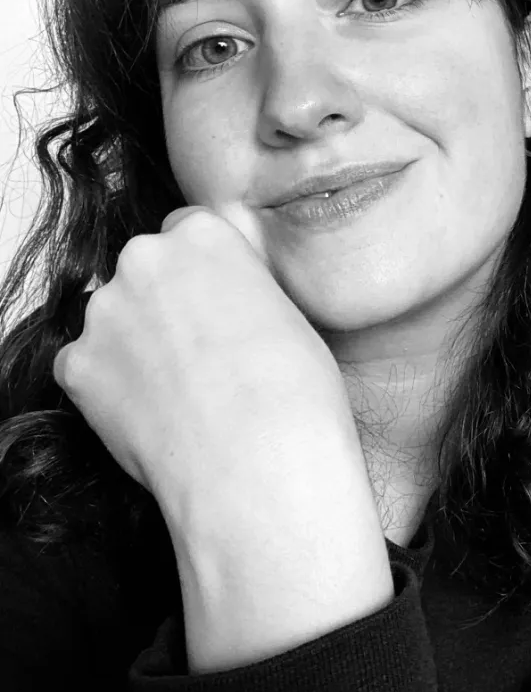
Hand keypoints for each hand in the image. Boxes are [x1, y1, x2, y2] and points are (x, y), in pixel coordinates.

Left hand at [52, 203, 360, 530]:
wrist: (257, 461)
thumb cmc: (293, 391)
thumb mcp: (287, 308)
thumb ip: (245, 283)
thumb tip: (231, 288)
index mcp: (202, 234)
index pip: (190, 231)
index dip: (208, 274)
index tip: (222, 307)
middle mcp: (143, 258)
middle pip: (147, 271)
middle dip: (167, 303)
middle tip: (205, 355)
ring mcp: (103, 312)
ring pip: (117, 321)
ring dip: (139, 345)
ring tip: (185, 394)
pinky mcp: (76, 365)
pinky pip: (89, 368)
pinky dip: (113, 388)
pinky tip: (155, 414)